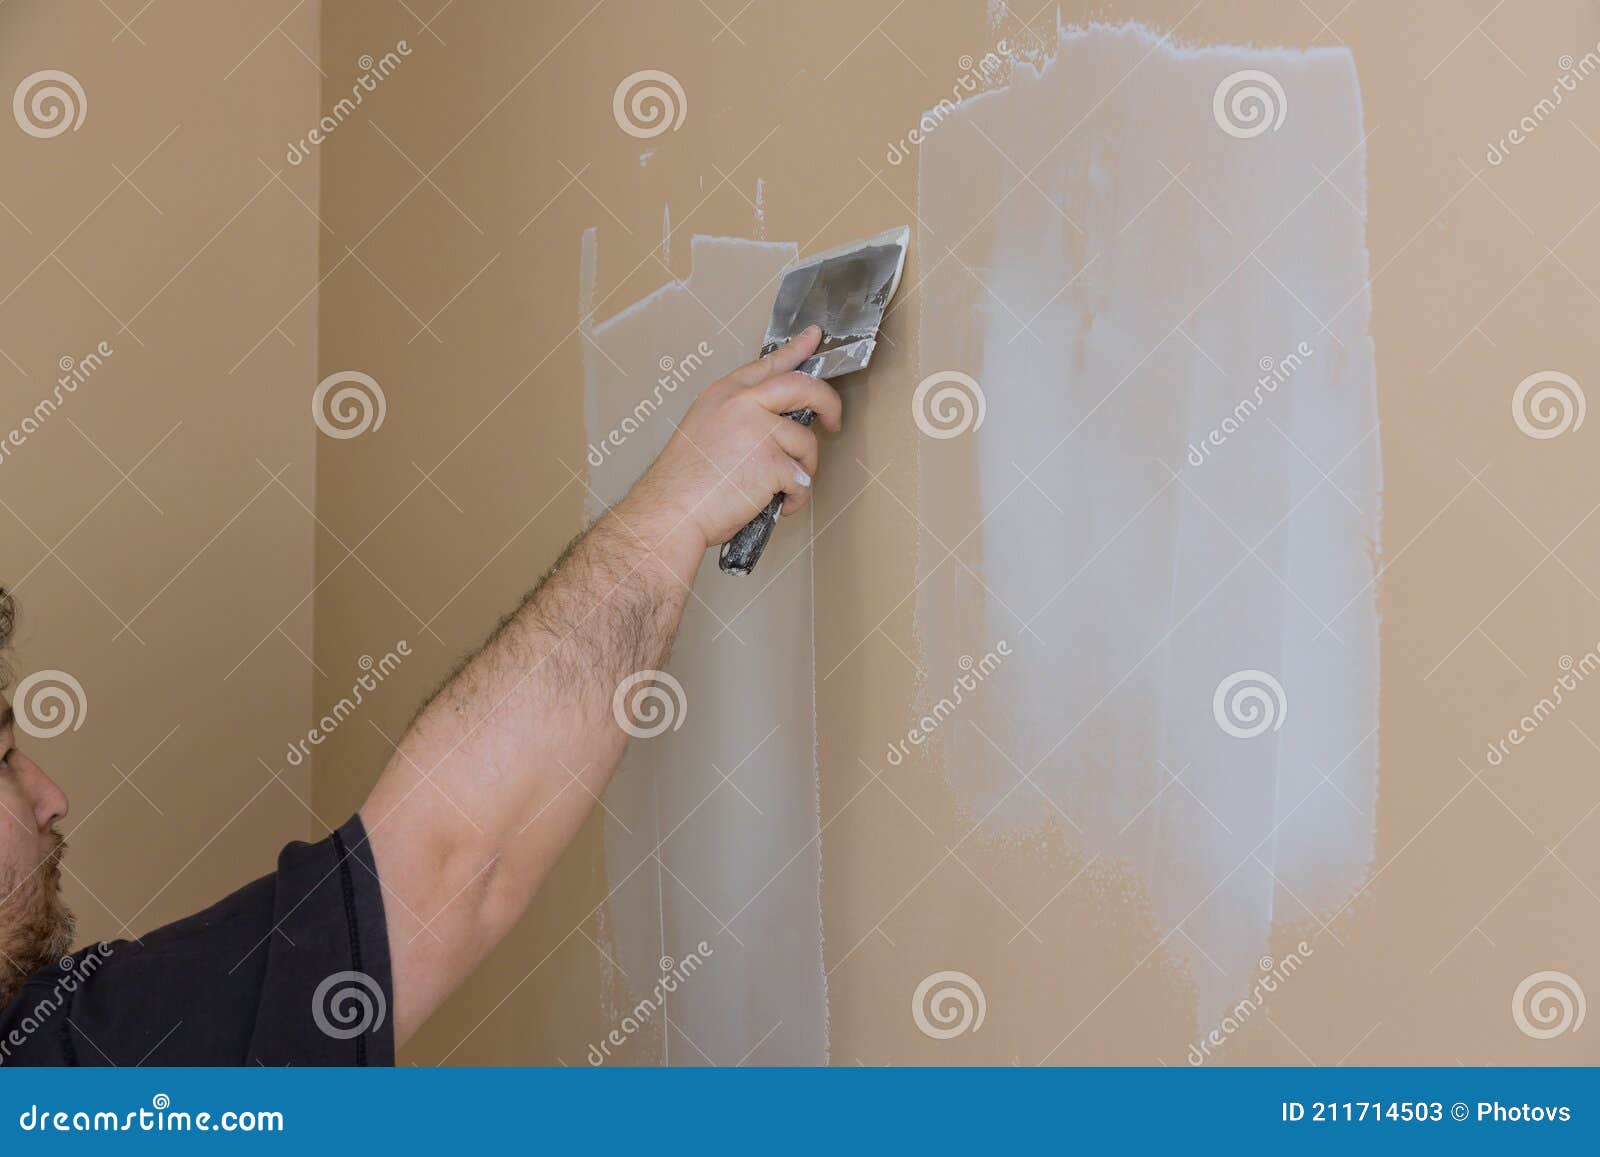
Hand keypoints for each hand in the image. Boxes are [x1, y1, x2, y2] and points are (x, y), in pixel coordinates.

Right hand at [622, 325, 842, 556]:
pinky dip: (795, 498)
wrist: (670, 511)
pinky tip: (778, 505)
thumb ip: (737, 416)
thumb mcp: (704, 428)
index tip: (814, 337)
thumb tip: (775, 423)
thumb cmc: (683, 482)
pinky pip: (802, 479)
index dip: (796, 350)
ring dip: (802, 469)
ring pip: (806, 442)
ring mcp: (759, 430)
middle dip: (828, 403)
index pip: (768, 364)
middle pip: (803, 387)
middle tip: (833, 422)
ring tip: (781, 489)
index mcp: (724, 394)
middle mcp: (743, 404)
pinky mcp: (772, 461)